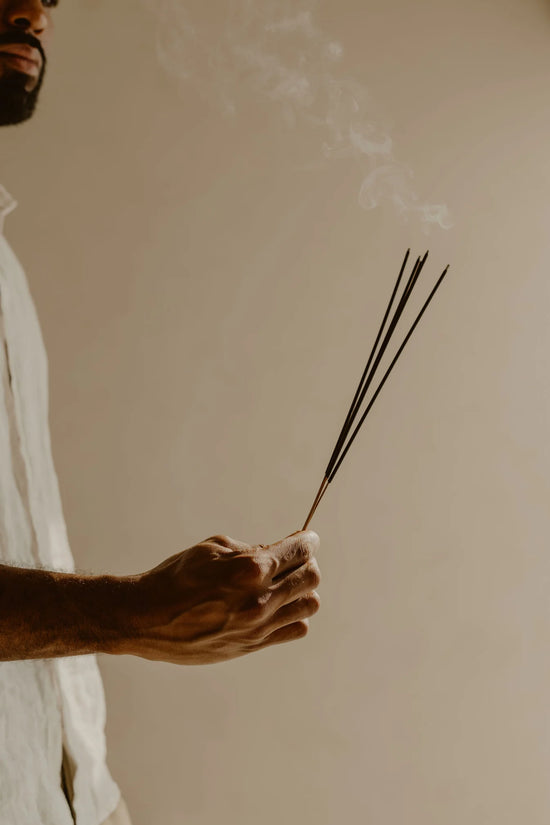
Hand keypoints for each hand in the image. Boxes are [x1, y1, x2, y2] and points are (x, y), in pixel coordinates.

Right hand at [125, 531, 320, 664]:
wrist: (147, 619)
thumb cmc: (176, 576)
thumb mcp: (213, 548)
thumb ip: (250, 549)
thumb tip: (276, 552)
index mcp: (251, 569)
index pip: (300, 551)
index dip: (308, 540)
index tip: (307, 538)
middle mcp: (260, 599)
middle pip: (311, 577)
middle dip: (306, 562)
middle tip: (292, 559)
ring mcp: (259, 626)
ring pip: (310, 605)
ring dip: (302, 590)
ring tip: (284, 584)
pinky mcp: (253, 645)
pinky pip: (296, 629)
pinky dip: (294, 614)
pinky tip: (276, 606)